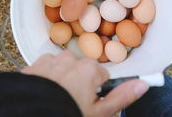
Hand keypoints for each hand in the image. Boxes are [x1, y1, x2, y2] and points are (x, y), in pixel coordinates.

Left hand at [21, 50, 148, 116]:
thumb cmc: (65, 114)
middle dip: (79, 85)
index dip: (97, 92)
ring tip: (55, 101)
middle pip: (82, 71)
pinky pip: (45, 71)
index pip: (102, 76)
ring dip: (61, 82)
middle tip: (71, 104)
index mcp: (89, 69)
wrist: (29, 115)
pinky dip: (45, 81)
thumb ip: (122, 96)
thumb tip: (142, 84)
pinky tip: (43, 96)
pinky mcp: (33, 66)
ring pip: (63, 70)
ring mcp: (50, 61)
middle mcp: (70, 59)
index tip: (90, 102)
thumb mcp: (99, 113)